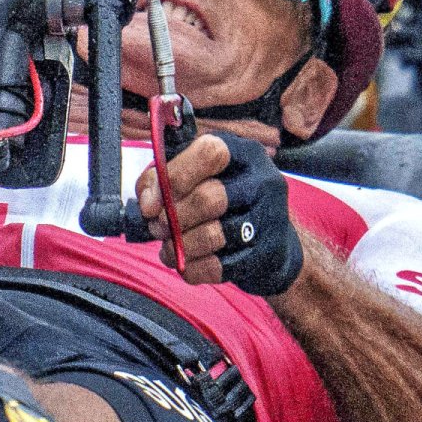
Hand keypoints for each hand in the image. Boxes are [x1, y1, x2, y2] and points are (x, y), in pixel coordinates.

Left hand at [135, 133, 304, 294]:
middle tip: (158, 228)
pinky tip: (187, 264)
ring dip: (180, 246)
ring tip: (170, 247)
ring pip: (213, 235)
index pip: (209, 152)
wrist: (272, 241)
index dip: (173, 177)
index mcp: (242, 154)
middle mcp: (262, 181)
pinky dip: (193, 269)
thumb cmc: (224, 202)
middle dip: (173, 218)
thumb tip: (148, 202)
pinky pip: (218, 267)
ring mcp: (269, 219)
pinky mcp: (265, 255)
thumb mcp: (194, 176)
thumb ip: (161, 179)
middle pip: (208, 198)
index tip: (150, 203)